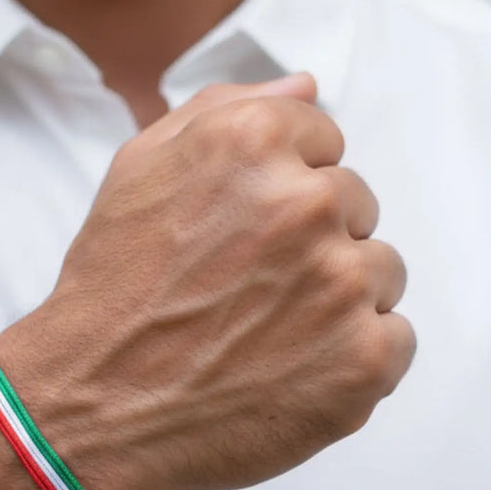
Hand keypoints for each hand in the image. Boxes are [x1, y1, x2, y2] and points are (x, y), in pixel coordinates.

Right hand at [0, 74, 415, 489]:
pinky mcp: (365, 360)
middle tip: (246, 286)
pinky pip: (395, 337)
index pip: (323, 140)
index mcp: (253, 141)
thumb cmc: (114, 287)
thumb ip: (224, 108)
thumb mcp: (139, 169)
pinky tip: (292, 369)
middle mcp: (307, 201)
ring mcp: (342, 283)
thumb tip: (307, 85)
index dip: (279, 188)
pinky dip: (353, 356)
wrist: (95, 404)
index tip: (244, 230)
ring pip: (381, 271)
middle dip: (311, 239)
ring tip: (266, 331)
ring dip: (337, 297)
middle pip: (355, 204)